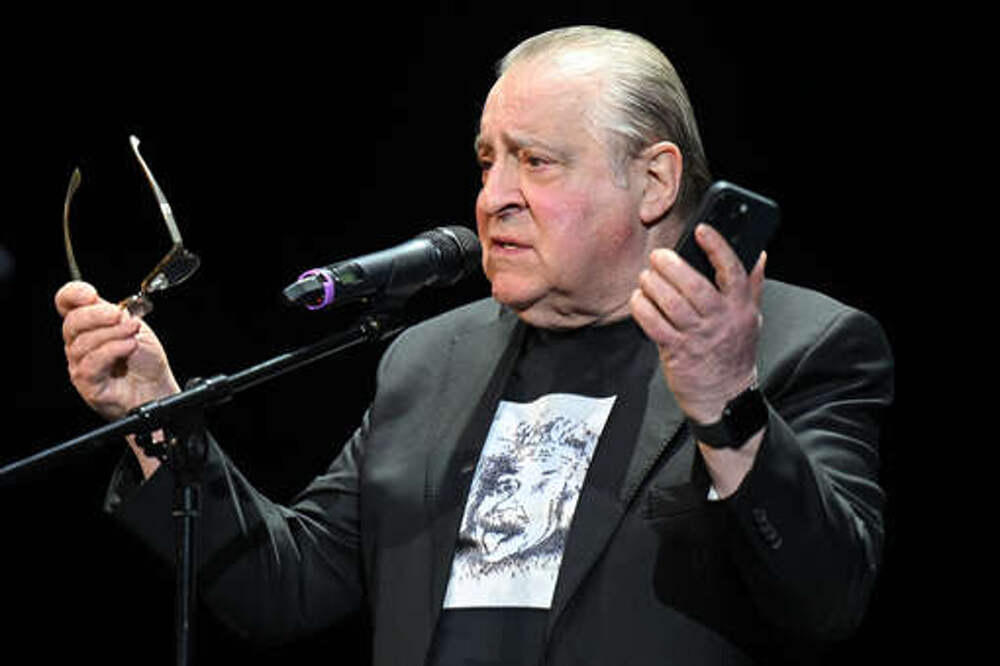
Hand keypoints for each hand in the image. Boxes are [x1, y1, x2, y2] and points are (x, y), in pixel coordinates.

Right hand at [56, 281, 180, 420]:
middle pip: (72, 322)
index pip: (67, 304)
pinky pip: (91, 363)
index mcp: (89, 324)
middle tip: (120, 316)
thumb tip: (112, 307)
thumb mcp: (134, 328)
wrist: (156, 386)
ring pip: (84, 343)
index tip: (90, 294)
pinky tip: (128, 347)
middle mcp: (80, 343)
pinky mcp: (87, 382)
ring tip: (132, 336)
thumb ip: (119, 314)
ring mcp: (80, 363)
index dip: (73, 295)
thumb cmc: (144, 360)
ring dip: (113, 334)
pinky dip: (112, 351)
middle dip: (98, 315)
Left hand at [630, 224, 765, 424]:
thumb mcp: (751, 317)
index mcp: (740, 307)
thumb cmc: (734, 353)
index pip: (733, 270)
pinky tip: (638, 299)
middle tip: (658, 256)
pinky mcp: (677, 352)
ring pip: (671, 304)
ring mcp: (698, 337)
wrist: (725, 397)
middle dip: (672, 266)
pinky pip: (655, 326)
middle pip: (695, 286)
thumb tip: (760, 254)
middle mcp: (720, 320)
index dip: (717, 247)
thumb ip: (753, 285)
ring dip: (653, 286)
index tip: (702, 230)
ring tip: (646, 277)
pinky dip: (642, 309)